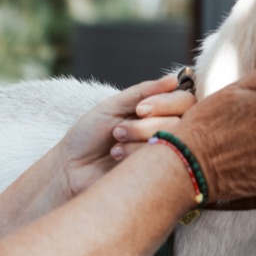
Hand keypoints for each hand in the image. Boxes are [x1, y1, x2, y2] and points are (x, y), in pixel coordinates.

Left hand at [57, 73, 197, 198]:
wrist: (69, 168)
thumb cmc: (89, 134)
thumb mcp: (114, 106)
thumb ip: (144, 91)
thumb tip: (173, 79)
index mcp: (158, 112)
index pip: (185, 101)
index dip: (167, 103)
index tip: (139, 109)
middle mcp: (166, 132)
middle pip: (183, 121)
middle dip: (148, 125)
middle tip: (119, 130)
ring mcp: (164, 155)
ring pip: (175, 141)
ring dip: (141, 138)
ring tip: (115, 145)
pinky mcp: (158, 176)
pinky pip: (164, 161)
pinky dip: (138, 154)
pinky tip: (118, 157)